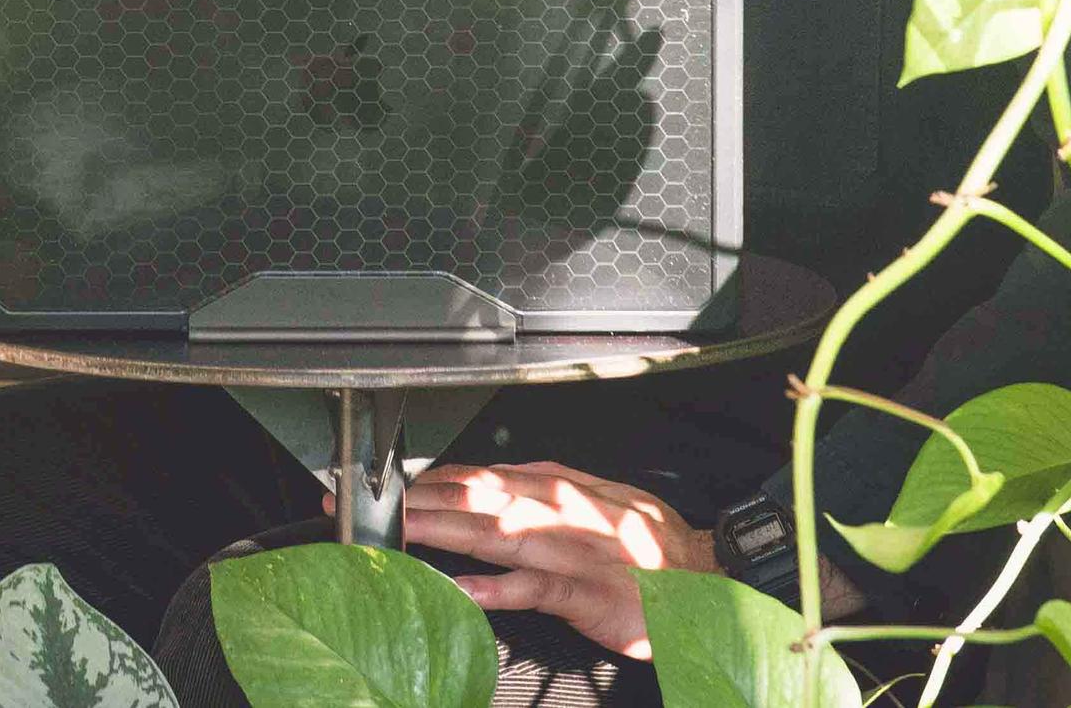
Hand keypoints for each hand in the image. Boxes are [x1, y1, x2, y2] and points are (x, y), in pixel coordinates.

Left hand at [392, 463, 713, 657]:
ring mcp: (568, 551)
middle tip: (366, 510)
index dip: (427, 481)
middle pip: (473, 501)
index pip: (477, 477)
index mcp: (556, 486)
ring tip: (397, 533)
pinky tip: (458, 590)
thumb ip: (545, 485)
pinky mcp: (583, 593)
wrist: (704, 575)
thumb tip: (493, 477)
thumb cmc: (648, 541)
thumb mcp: (596, 495)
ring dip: (440, 532)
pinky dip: (493, 588)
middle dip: (416, 503)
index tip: (385, 487)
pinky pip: (531, 589)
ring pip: (492, 535)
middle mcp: (555, 511)